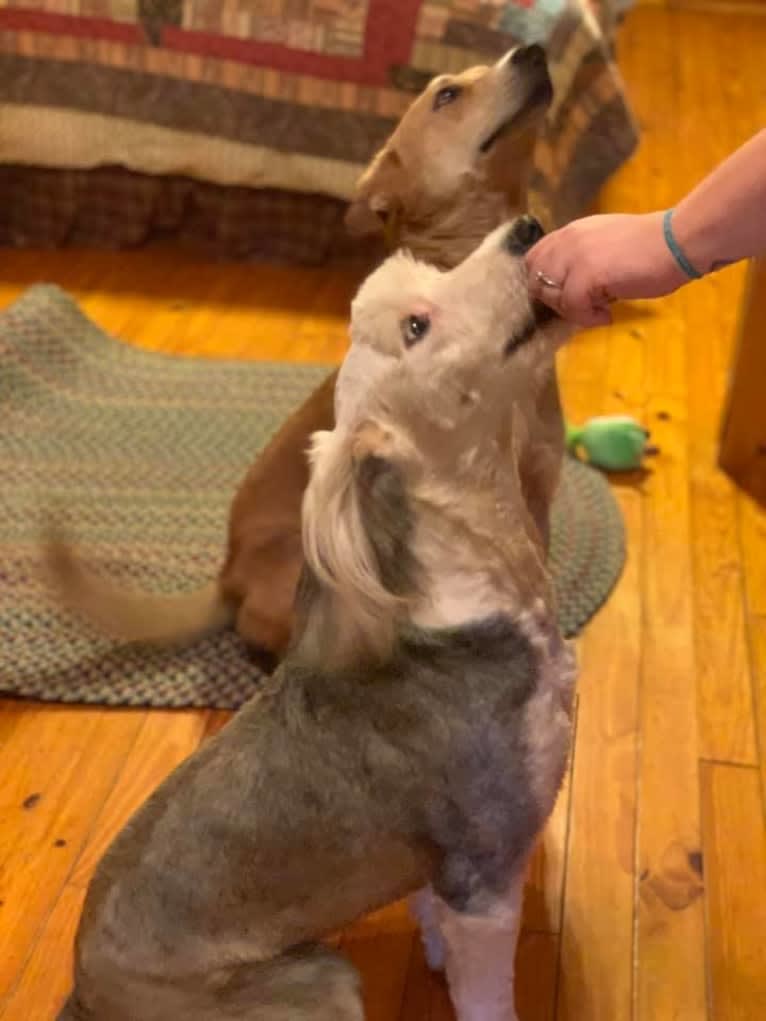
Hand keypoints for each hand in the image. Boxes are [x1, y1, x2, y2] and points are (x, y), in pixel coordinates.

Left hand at [526, 212, 689, 326]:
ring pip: (550, 294)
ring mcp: (575, 256)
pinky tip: (608, 314)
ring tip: (599, 310)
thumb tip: (570, 288)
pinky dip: (588, 318)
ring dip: (571, 310)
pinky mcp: (586, 274)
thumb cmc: (653, 247)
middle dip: (556, 299)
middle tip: (584, 306)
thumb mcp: (608, 246)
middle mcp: (568, 240)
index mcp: (573, 232)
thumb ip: (584, 258)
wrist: (678, 242)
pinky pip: (572, 307)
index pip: (535, 258)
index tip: (570, 295)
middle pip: (536, 279)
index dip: (547, 282)